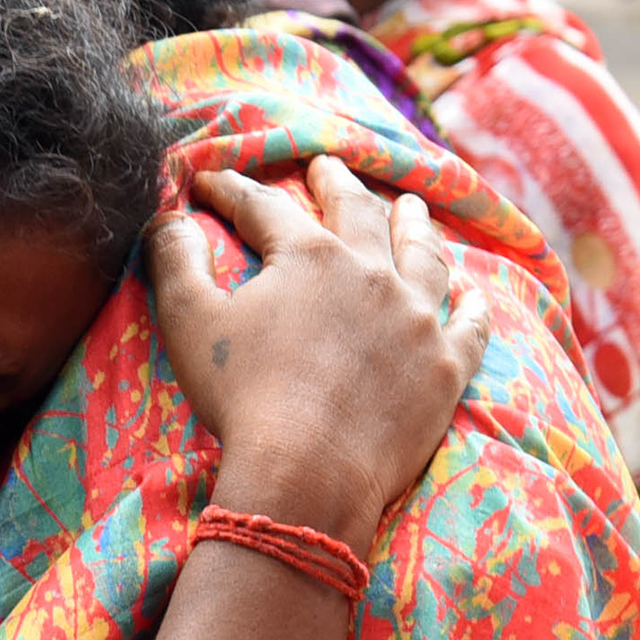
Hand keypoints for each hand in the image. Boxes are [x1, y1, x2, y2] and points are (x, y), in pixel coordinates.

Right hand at [145, 158, 492, 536]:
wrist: (310, 472)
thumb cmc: (242, 396)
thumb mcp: (187, 321)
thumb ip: (174, 259)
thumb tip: (166, 217)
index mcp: (310, 257)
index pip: (265, 206)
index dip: (232, 189)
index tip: (209, 179)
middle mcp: (374, 274)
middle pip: (359, 213)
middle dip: (338, 185)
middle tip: (329, 168)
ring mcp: (419, 319)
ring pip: (425, 256)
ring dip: (416, 226)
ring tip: (413, 208)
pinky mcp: (446, 367)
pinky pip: (469, 325)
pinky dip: (471, 305)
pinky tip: (472, 294)